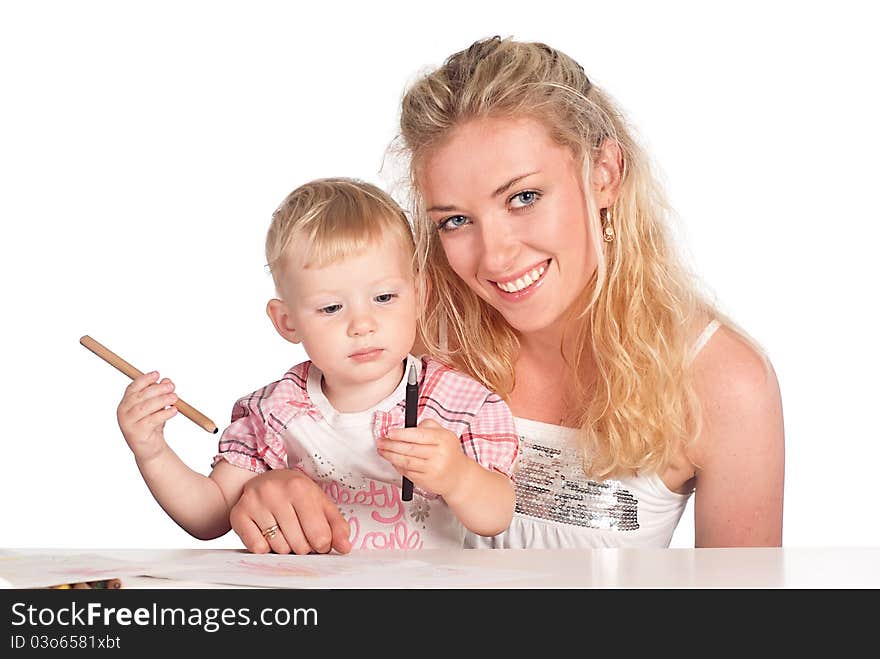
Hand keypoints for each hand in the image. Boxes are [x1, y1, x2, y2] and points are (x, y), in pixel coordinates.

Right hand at [116, 371, 177, 462]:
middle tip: (172, 387)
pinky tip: (174, 411)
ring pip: (145, 407)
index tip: (157, 374)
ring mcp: (128, 423)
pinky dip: (165, 414)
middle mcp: (123, 412)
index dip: (145, 379)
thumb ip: (160, 394)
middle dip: (157, 389)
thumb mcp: (156, 407)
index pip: (133, 387)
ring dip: (162, 400)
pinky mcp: (137, 433)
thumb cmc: (152, 425)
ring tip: (174, 397)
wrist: (150, 449)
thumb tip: (167, 380)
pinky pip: (152, 420)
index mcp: (126, 403)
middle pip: (139, 396)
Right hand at [229, 468, 351, 554]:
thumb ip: (337, 525)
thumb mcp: (320, 503)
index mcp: (300, 488)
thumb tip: (345, 547)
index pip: (320, 536)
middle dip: (303, 546)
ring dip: (285, 546)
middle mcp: (275, 492)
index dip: (322, 544)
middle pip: (299, 545)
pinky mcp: (239, 514)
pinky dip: (265, 546)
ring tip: (284, 529)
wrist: (265, 480)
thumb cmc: (295, 493)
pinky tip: (268, 531)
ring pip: (279, 548)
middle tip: (300, 531)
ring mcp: (255, 502)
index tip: (319, 538)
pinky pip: (257, 548)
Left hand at [377, 419, 466, 497]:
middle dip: (391, 445)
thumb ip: (427, 426)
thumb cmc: (448, 452)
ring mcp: (433, 469)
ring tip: (382, 450)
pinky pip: (407, 472)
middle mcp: (439, 455)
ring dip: (390, 456)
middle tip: (381, 441)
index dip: (401, 434)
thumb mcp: (444, 433)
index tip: (390, 432)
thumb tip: (406, 427)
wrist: (459, 476)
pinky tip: (393, 461)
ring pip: (406, 462)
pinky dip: (397, 466)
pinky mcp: (426, 481)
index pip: (419, 435)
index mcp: (443, 439)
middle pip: (409, 449)